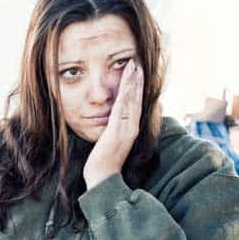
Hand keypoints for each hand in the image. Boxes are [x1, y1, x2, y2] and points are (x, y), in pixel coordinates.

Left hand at [83, 59, 143, 188]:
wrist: (102, 178)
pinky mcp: (117, 133)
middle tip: (136, 61)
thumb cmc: (103, 161)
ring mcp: (126, 130)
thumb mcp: (110, 140)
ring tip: (132, 66)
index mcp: (130, 128)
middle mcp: (131, 127)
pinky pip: (122, 110)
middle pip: (136, 98)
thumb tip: (112, 118)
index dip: (136, 86)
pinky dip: (125, 96)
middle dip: (136, 79)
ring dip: (132, 82)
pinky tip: (126, 84)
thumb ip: (113, 128)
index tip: (136, 71)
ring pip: (131, 101)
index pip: (135, 102)